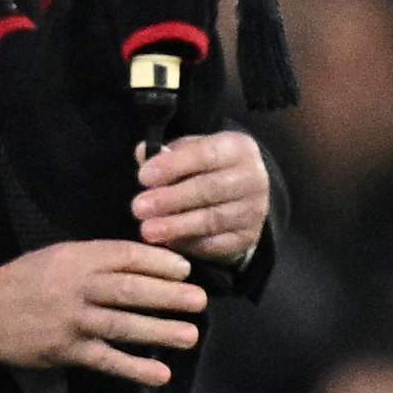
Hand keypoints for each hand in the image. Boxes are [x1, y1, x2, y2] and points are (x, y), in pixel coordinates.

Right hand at [0, 239, 203, 387]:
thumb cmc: (21, 282)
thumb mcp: (55, 256)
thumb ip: (94, 259)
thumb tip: (142, 265)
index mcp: (75, 259)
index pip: (125, 256)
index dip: (159, 263)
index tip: (185, 270)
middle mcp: (76, 287)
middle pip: (130, 289)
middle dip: (169, 295)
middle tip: (199, 301)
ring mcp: (72, 321)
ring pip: (123, 324)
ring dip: (160, 331)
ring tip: (190, 335)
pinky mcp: (66, 351)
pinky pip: (106, 360)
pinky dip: (134, 368)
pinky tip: (160, 374)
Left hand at [132, 130, 269, 265]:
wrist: (238, 197)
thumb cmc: (204, 169)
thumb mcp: (188, 153)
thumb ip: (166, 154)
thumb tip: (142, 153)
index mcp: (238, 148)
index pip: (207, 154)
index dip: (173, 166)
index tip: (143, 177)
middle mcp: (253, 177)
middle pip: (209, 189)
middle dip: (171, 199)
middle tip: (138, 208)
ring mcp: (254, 210)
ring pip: (212, 219)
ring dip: (176, 226)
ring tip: (147, 230)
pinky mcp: (247, 237)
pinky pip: (216, 244)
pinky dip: (189, 244)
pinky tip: (167, 243)